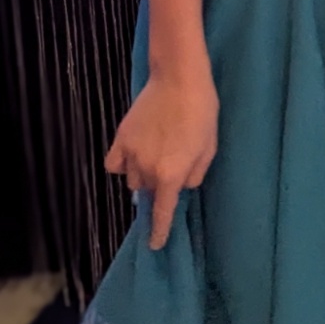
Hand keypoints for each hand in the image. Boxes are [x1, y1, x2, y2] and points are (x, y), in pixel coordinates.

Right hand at [104, 64, 217, 250]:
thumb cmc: (203, 112)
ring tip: (155, 156)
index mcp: (172, 174)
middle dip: (159, 188)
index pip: (162, 213)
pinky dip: (122, 164)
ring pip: (132, 180)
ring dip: (143, 176)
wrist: (179, 79)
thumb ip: (195, 174)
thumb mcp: (209, 147)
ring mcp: (131, 154)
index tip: (154, 244)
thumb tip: (182, 186)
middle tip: (170, 167)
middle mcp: (148, 169)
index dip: (158, 231)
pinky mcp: (120, 138)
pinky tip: (133, 155)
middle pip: (149, 193)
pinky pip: (114, 164)